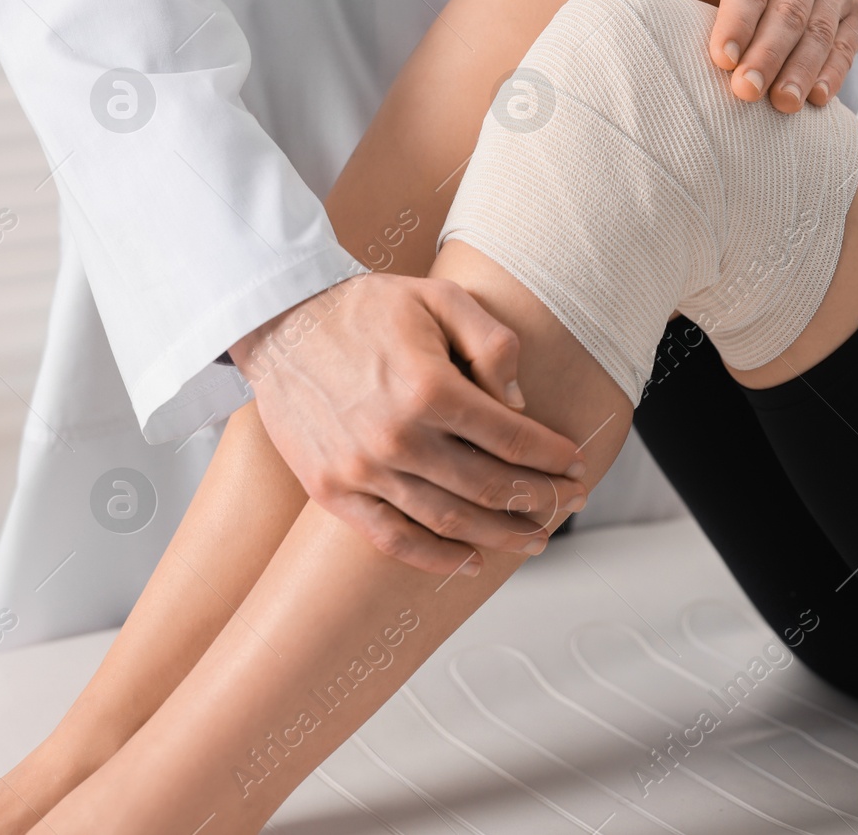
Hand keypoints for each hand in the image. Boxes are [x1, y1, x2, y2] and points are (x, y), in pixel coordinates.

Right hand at [228, 273, 588, 575]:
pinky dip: (436, 559)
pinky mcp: (332, 490)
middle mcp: (398, 438)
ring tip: (534, 539)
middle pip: (491, 487)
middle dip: (542, 499)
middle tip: (571, 503)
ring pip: (450, 521)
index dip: (554, 457)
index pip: (514, 439)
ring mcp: (362, 470)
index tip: (578, 465)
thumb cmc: (365, 306)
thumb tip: (522, 403)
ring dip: (501, 535)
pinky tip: (471, 562)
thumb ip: (492, 344)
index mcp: (430, 389)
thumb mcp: (440, 296)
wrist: (279, 320)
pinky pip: (392, 539)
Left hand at [597, 0, 857, 112]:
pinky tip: (817, 102)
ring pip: (818, 33)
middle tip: (744, 93)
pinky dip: (832, 74)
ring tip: (782, 107)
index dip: (736, 22)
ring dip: (801, 72)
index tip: (720, 59)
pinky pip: (846, 46)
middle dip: (767, 55)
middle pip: (786, 14)